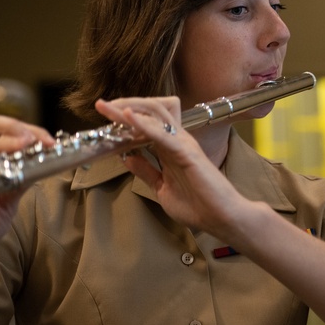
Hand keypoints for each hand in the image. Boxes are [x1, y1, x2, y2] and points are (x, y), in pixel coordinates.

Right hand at [0, 113, 54, 271]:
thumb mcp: (9, 203)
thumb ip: (21, 183)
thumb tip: (44, 164)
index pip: (5, 131)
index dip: (30, 131)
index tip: (51, 142)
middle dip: (13, 124)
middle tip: (35, 138)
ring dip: (4, 140)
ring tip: (25, 145)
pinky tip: (4, 172)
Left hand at [95, 97, 251, 240]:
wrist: (222, 219)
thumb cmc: (198, 206)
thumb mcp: (162, 189)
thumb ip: (147, 172)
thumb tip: (128, 158)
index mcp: (170, 148)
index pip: (146, 123)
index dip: (125, 116)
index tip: (105, 115)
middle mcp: (177, 141)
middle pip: (150, 112)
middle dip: (124, 106)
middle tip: (101, 105)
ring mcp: (183, 144)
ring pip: (155, 115)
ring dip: (130, 109)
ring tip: (108, 106)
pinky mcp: (187, 152)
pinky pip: (162, 134)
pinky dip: (144, 124)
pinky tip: (128, 117)